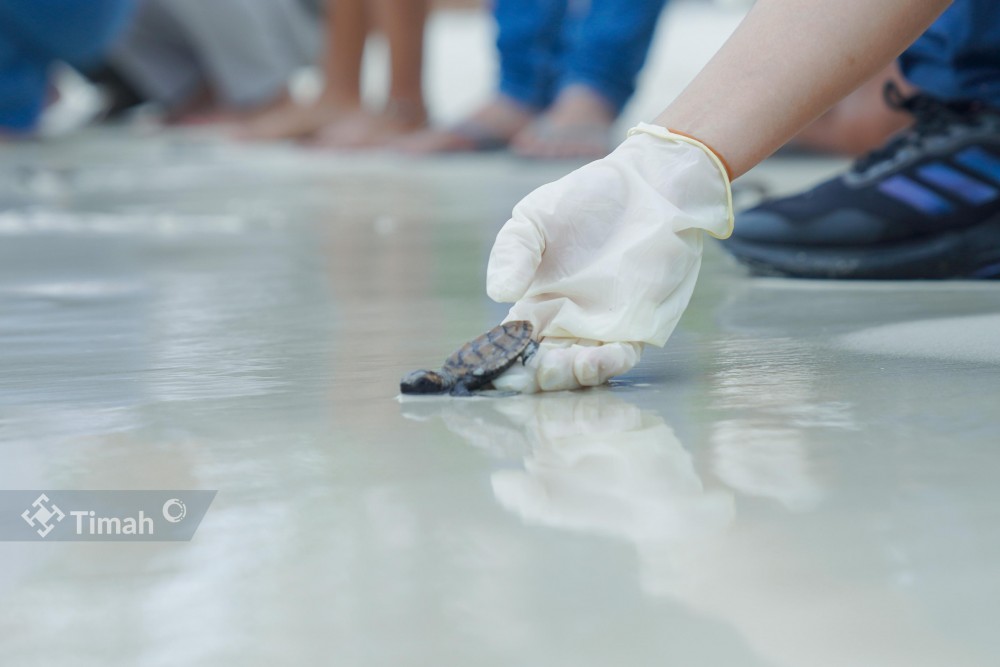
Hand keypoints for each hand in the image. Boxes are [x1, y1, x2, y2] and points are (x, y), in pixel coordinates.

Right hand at [488, 123, 732, 391]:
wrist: (647, 187)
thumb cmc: (586, 199)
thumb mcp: (536, 217)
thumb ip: (512, 251)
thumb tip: (499, 292)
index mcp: (534, 304)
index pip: (512, 345)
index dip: (503, 361)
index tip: (498, 366)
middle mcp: (565, 324)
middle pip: (544, 367)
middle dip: (538, 377)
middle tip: (537, 369)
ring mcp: (600, 329)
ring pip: (580, 370)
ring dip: (572, 376)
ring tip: (570, 364)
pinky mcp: (636, 327)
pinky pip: (621, 358)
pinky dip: (610, 364)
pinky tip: (603, 356)